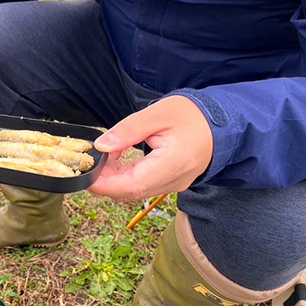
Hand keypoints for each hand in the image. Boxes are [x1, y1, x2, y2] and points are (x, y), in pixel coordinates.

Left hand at [88, 96, 212, 200]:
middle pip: (130, 191)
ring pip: (134, 191)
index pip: (132, 185)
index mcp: (173, 164)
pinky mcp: (170, 183)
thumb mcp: (157, 114)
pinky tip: (117, 159)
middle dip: (105, 180)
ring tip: (102, 157)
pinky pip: (142, 186)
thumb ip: (128, 131)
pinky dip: (125, 176)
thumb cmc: (192, 115)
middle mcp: (174, 181)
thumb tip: (101, 146)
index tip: (85, 174)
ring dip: (114, 179)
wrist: (220, 123)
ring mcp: (173, 185)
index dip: (105, 184)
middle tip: (89, 161)